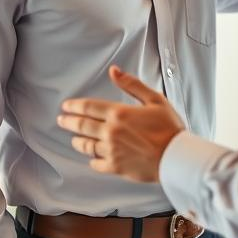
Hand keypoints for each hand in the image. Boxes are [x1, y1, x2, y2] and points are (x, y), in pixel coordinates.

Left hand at [57, 66, 184, 182]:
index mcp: (119, 113)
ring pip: (86, 146)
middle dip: (69, 122)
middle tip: (61, 120)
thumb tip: (115, 71)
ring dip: (77, 141)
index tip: (66, 106)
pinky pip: (96, 163)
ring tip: (74, 138)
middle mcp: (111, 132)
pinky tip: (92, 158)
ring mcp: (111, 151)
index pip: (89, 107)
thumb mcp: (154, 99)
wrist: (176, 156)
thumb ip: (132, 84)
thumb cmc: (168, 128)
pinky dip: (92, 160)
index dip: (74, 106)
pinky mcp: (115, 167)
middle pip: (82, 126)